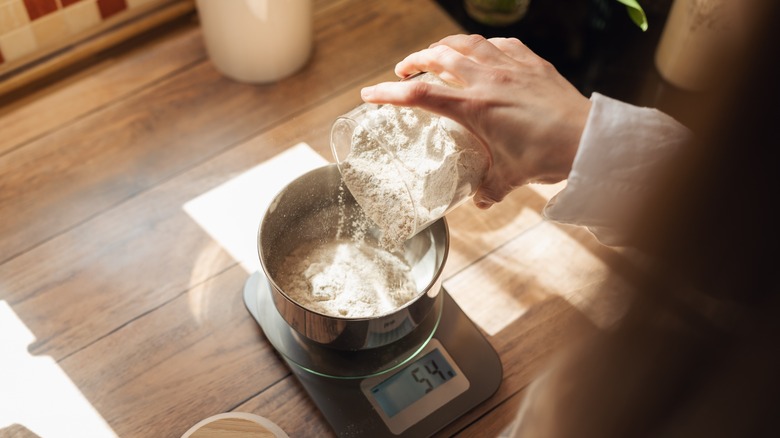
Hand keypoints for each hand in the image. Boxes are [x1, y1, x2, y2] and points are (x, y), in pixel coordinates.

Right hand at [360, 34, 590, 208]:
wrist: (586, 139)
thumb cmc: (546, 157)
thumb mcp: (509, 178)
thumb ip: (489, 188)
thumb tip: (479, 201)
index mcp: (474, 106)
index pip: (419, 94)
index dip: (389, 92)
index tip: (369, 94)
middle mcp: (487, 79)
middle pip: (437, 56)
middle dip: (414, 60)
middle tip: (404, 70)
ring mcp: (510, 66)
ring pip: (466, 42)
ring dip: (444, 45)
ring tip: (435, 52)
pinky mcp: (532, 62)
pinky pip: (500, 44)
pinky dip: (482, 46)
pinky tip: (482, 52)